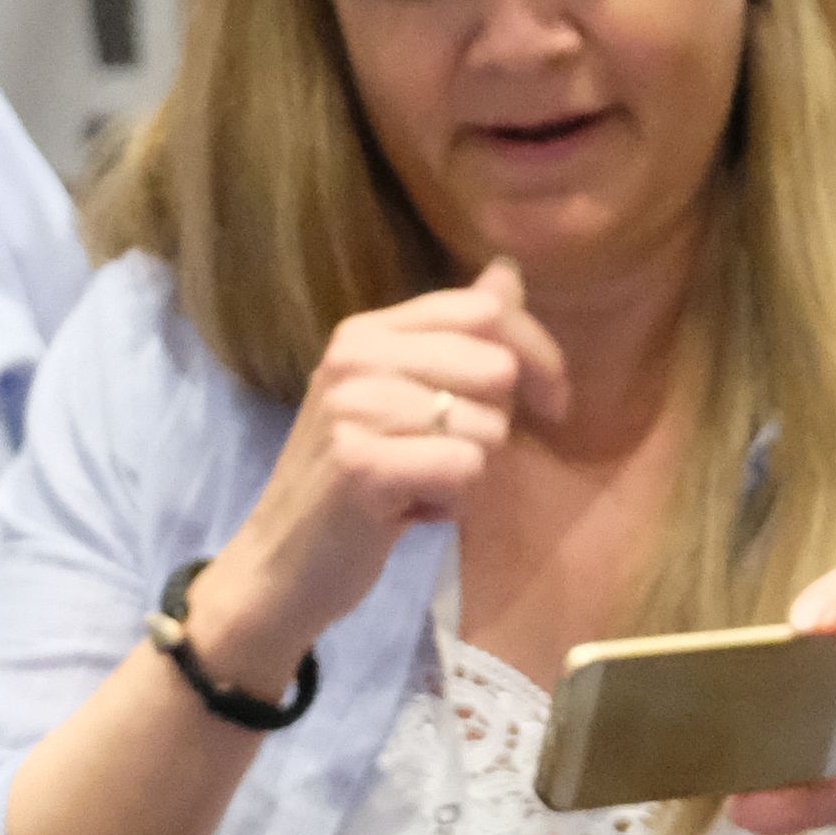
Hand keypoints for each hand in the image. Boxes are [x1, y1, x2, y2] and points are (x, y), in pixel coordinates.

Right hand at [197, 258, 569, 678]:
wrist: (283, 561)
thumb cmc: (358, 480)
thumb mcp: (401, 396)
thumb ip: (455, 337)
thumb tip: (508, 273)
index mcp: (367, 331)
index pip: (484, 310)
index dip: (538, 355)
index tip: (551, 404)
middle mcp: (355, 357)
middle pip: (497, 367)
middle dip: (498, 425)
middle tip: (450, 460)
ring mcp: (353, 408)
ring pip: (488, 427)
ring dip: (470, 473)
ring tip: (417, 486)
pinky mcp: (361, 464)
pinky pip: (466, 468)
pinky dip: (452, 501)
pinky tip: (409, 510)